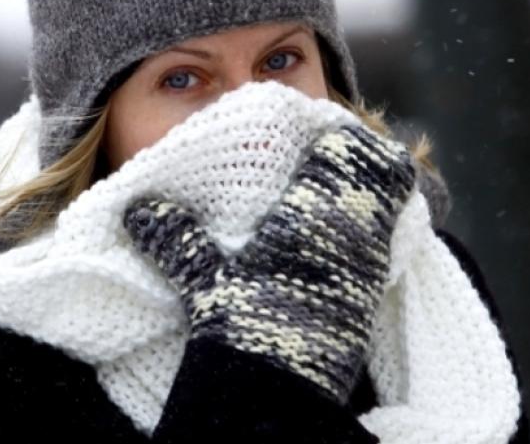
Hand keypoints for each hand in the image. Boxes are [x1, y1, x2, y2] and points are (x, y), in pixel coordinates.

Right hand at [124, 124, 416, 403]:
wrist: (280, 396)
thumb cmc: (243, 329)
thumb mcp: (204, 281)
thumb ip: (175, 239)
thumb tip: (138, 208)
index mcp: (312, 211)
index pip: (347, 149)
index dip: (338, 134)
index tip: (317, 133)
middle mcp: (352, 229)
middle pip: (384, 167)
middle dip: (361, 160)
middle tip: (328, 162)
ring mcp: (370, 262)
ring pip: (391, 204)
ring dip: (368, 195)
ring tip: (331, 200)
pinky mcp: (374, 293)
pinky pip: (388, 240)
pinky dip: (371, 230)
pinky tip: (337, 243)